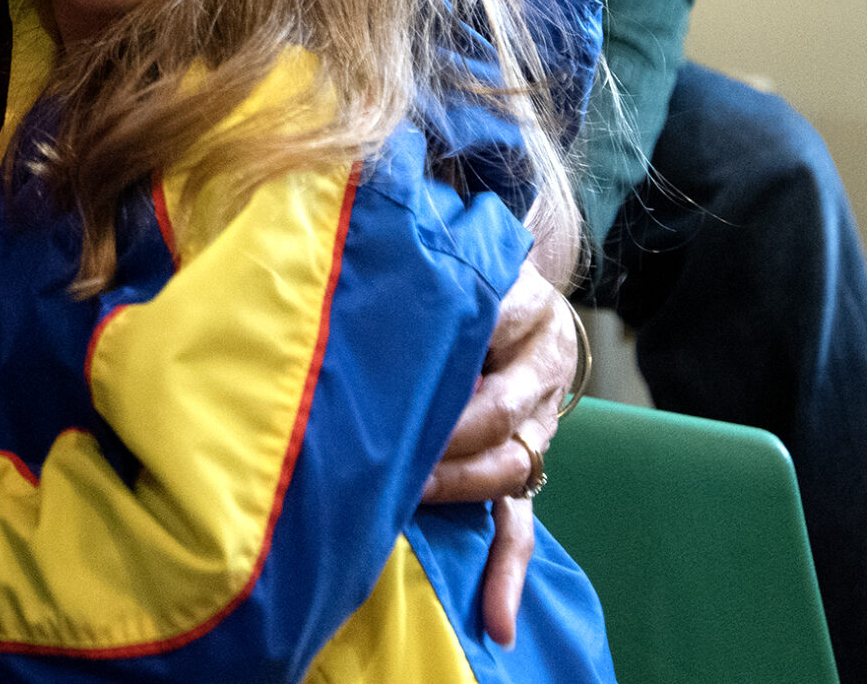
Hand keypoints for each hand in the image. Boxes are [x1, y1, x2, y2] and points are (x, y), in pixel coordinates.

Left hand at [420, 260, 577, 643]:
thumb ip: (406, 253)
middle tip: (383, 446)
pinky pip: (520, 526)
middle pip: (497, 413)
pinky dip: (506, 573)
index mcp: (519, 301)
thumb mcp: (442, 246)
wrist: (508, 287)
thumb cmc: (451, 265)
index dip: (439, 359)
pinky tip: (495, 619)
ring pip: (507, 470)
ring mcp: (536, 423)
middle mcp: (539, 365)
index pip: (488, 329)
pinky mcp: (524, 465)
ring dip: (454, 488)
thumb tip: (327, 253)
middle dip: (438, 435)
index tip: (388, 378)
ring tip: (401, 494)